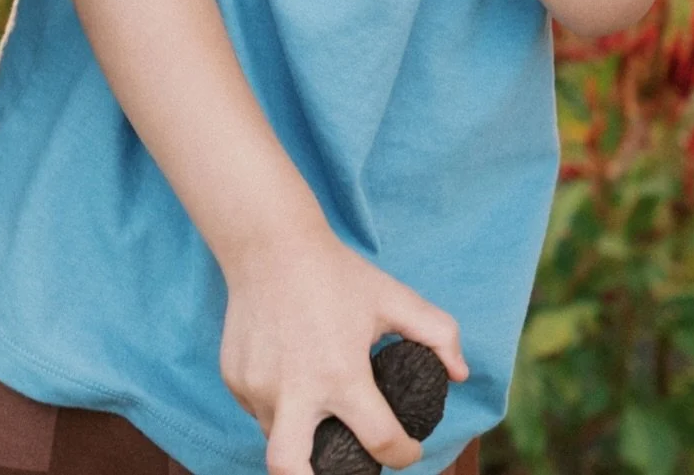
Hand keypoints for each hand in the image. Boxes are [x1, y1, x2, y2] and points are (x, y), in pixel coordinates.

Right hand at [220, 229, 466, 474]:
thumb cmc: (333, 271)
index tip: (406, 447)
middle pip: (293, 471)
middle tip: (341, 469)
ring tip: (316, 410)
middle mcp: (294, 389)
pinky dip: (277, 407)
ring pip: (277, 439)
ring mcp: (257, 385)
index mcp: (340, 375)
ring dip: (301, 437)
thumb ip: (439, 332)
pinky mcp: (234, 376)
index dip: (405, 453)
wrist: (266, 241)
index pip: (382, 442)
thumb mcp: (393, 296)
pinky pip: (257, 410)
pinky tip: (289, 378)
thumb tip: (460, 373)